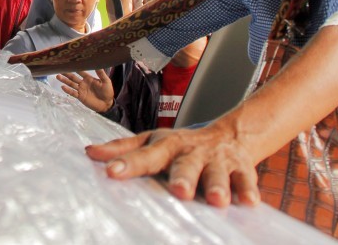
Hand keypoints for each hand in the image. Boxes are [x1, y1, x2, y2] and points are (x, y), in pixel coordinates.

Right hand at [57, 69, 113, 112]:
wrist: (107, 104)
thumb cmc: (107, 91)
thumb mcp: (106, 81)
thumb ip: (101, 74)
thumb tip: (98, 64)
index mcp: (89, 78)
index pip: (81, 71)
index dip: (76, 67)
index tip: (70, 61)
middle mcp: (83, 83)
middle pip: (73, 77)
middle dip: (67, 73)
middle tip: (60, 68)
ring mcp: (81, 90)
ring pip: (71, 84)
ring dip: (64, 80)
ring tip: (58, 76)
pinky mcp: (80, 97)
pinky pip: (73, 93)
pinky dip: (67, 90)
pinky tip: (62, 87)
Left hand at [85, 122, 258, 207]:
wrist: (229, 135)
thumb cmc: (181, 145)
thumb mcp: (152, 142)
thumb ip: (122, 149)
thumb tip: (89, 153)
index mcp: (166, 146)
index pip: (145, 155)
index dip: (128, 163)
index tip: (111, 172)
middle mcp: (191, 152)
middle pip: (186, 164)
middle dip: (184, 177)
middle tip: (178, 190)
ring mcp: (217, 160)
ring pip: (218, 173)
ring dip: (218, 185)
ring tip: (216, 200)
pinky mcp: (241, 169)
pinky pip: (245, 180)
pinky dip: (247, 190)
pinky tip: (248, 202)